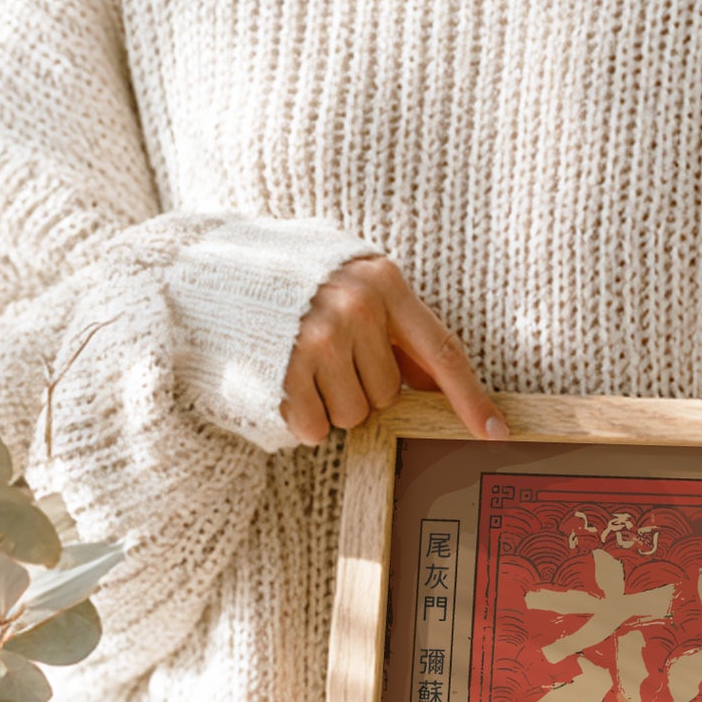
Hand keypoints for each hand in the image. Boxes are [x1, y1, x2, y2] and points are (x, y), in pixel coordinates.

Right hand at [281, 255, 507, 445]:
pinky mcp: (285, 371)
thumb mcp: (350, 284)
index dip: (471, 398)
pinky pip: (316, 428)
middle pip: (389, 395)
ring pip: (354, 416)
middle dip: (361, 388)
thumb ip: (394, 327)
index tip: (497, 432)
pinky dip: (301, 418)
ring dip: (330, 405)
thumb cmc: (289, 281)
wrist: (205, 269)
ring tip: (299, 365)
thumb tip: (436, 382)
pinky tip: (282, 382)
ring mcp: (319, 339)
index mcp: (384, 282)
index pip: (442, 351)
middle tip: (325, 357)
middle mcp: (357, 308)